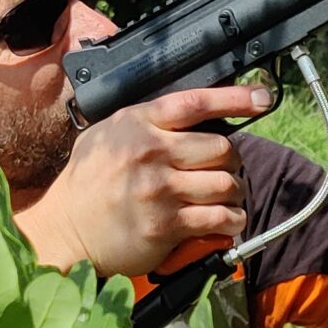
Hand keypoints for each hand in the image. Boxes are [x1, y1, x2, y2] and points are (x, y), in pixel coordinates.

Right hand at [20, 84, 265, 276]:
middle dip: (232, 162)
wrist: (65, 229)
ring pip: (226, 184)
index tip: (262, 98)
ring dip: (234, 194)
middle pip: (223, 148)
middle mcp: (151, 152)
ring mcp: (160, 190)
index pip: (197, 102)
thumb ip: (148, 122)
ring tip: (226, 198)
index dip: (236, 98)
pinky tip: (226, 221)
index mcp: (139, 123)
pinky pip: (219, 218)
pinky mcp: (166, 225)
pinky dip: (231, 221)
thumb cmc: (88, 183)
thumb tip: (196, 114)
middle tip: (225, 170)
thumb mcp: (108, 135)